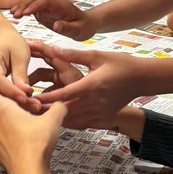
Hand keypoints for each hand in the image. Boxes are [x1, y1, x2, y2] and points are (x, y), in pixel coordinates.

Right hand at [0, 24, 39, 110]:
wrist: (1, 38)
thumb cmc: (11, 42)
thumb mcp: (21, 54)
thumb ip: (21, 74)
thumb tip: (25, 92)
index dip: (11, 91)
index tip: (26, 98)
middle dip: (14, 100)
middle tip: (34, 106)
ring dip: (14, 102)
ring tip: (33, 106)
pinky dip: (11, 100)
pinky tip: (26, 104)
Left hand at [0, 75, 64, 173]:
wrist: (28, 172)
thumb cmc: (36, 143)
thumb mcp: (52, 121)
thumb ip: (58, 108)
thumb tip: (62, 102)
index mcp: (4, 109)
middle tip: (2, 96)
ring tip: (12, 116)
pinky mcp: (0, 152)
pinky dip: (4, 133)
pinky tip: (17, 135)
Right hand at [9, 0, 95, 40]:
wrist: (88, 23)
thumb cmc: (85, 26)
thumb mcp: (79, 30)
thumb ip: (67, 28)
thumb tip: (55, 25)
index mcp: (62, 6)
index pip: (45, 1)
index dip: (34, 6)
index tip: (25, 13)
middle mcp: (54, 4)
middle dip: (24, 3)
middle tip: (15, 14)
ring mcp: (49, 7)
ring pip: (32, 0)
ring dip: (22, 5)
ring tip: (12, 14)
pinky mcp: (46, 11)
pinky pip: (33, 7)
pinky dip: (24, 9)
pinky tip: (17, 15)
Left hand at [33, 46, 147, 130]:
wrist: (142, 79)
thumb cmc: (120, 64)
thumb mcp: (97, 55)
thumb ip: (73, 55)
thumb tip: (53, 49)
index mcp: (91, 85)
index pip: (64, 94)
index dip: (47, 98)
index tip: (33, 99)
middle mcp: (95, 102)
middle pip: (66, 111)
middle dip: (48, 111)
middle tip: (31, 111)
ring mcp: (100, 112)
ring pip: (73, 121)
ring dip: (58, 119)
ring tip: (41, 117)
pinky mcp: (104, 118)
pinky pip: (83, 124)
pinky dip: (71, 123)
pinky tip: (60, 120)